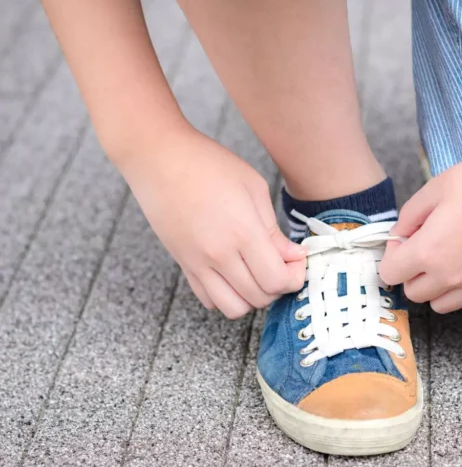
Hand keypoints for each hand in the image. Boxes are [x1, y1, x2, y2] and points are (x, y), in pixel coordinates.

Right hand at [122, 126, 305, 318]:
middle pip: (260, 297)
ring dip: (253, 297)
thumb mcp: (253, 188)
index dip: (295, 276)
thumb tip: (293, 256)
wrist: (159, 159)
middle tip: (282, 264)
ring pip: (234, 308)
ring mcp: (198, 263)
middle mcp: (220, 255)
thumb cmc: (208, 164)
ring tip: (258, 274)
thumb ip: (273, 229)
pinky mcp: (183, 265)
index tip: (297, 259)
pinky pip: (209, 299)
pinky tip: (234, 274)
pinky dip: (227, 296)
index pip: (277, 279)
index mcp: (243, 232)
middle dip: (279, 286)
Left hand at [379, 144, 461, 312]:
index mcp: (429, 251)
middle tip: (426, 246)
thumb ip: (409, 215)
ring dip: (436, 286)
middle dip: (412, 272)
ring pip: (440, 304)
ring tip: (448, 259)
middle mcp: (450, 277)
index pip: (389, 274)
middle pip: (413, 293)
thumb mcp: (436, 187)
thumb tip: (400, 235)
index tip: (405, 239)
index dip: (392, 255)